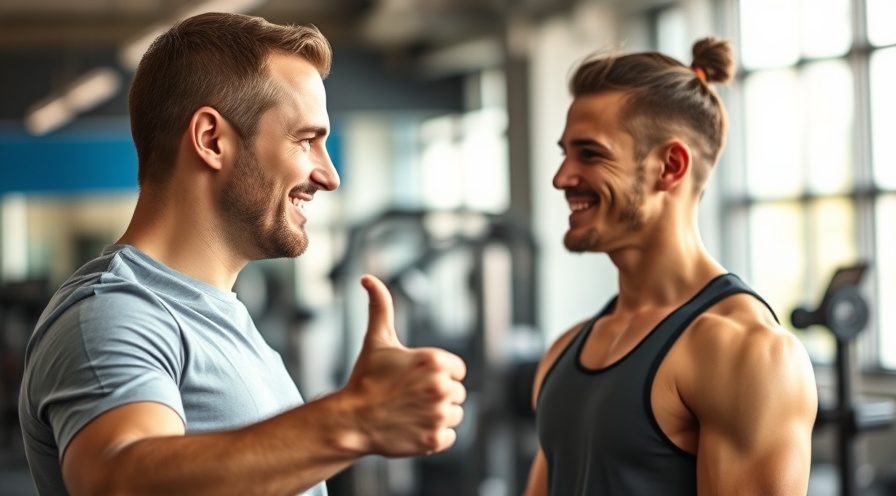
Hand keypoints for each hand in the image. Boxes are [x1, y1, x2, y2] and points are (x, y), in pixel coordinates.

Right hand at [343, 274, 466, 456]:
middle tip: (409, 396)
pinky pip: (449, 436)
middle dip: (437, 395)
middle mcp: (441, 388)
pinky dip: (434, 435)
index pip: (457, 370)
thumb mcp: (377, 340)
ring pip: (455, 415)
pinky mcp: (434, 440)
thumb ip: (381, 306)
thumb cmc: (366, 378)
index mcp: (435, 361)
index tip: (416, 379)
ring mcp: (438, 416)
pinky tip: (413, 427)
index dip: (438, 374)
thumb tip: (368, 278)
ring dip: (437, 415)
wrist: (351, 419)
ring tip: (411, 412)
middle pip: (456, 392)